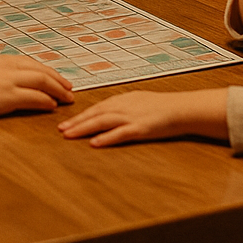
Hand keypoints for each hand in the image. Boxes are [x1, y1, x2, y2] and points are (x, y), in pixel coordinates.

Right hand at [0, 55, 73, 117]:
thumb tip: (5, 81)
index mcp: (2, 60)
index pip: (32, 63)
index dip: (49, 71)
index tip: (58, 78)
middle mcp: (8, 67)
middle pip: (42, 71)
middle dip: (59, 80)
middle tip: (70, 89)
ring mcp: (8, 81)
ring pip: (42, 82)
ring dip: (57, 91)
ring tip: (67, 99)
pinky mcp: (6, 97)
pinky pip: (33, 98)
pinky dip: (45, 101)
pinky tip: (51, 107)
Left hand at [58, 88, 227, 146]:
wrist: (181, 108)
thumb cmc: (162, 107)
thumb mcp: (139, 101)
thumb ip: (123, 106)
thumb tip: (108, 113)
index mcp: (123, 100)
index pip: (97, 107)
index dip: (81, 115)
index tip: (66, 122)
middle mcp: (124, 106)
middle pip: (95, 114)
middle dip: (77, 122)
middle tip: (60, 129)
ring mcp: (132, 117)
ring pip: (103, 122)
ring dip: (84, 128)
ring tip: (69, 135)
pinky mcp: (141, 129)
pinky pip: (120, 134)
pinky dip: (106, 138)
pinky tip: (95, 143)